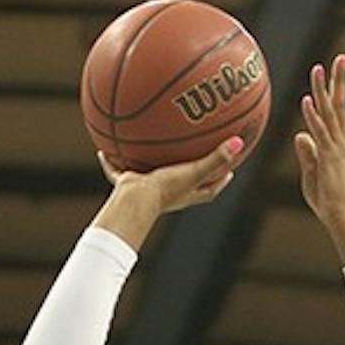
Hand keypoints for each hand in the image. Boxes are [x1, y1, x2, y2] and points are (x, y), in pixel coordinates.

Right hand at [90, 138, 243, 250]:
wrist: (136, 201)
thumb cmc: (167, 189)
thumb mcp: (194, 171)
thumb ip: (216, 157)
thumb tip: (240, 142)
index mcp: (187, 194)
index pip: (210, 189)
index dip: (221, 180)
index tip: (231, 171)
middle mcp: (170, 194)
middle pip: (184, 183)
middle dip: (191, 172)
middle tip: (200, 156)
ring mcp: (148, 190)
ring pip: (151, 176)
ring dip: (151, 165)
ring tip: (150, 148)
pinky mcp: (128, 186)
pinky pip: (119, 172)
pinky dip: (112, 162)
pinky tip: (104, 149)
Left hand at [295, 55, 344, 226]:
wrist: (341, 216)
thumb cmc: (327, 200)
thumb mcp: (312, 173)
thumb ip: (307, 153)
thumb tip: (300, 134)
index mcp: (340, 144)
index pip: (339, 111)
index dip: (336, 91)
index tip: (334, 71)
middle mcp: (342, 141)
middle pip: (340, 104)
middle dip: (338, 81)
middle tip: (339, 58)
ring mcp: (337, 147)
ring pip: (330, 112)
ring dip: (323, 90)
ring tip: (318, 68)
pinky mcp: (330, 157)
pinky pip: (320, 131)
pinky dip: (313, 115)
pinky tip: (307, 100)